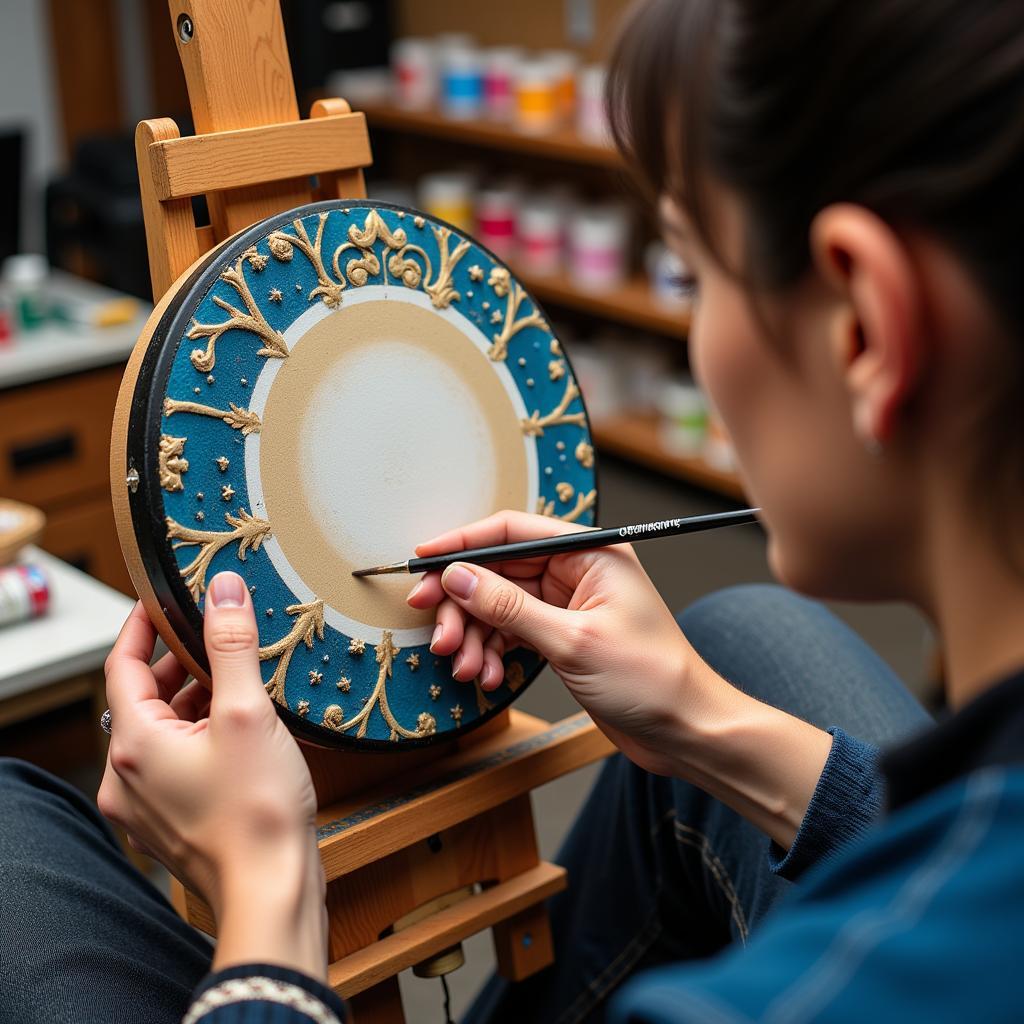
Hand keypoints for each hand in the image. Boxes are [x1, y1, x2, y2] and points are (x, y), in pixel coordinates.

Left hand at [98, 572, 326, 977]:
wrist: (271, 891)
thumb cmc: (255, 814)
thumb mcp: (246, 712)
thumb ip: (230, 645)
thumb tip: (222, 591)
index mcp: (133, 744)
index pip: (121, 665)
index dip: (141, 627)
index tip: (162, 600)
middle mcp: (127, 777)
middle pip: (142, 698)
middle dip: (178, 663)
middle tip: (216, 636)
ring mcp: (147, 804)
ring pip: (161, 732)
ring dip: (193, 701)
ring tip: (237, 682)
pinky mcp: (172, 822)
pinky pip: (176, 763)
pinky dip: (200, 736)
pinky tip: (241, 731)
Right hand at [408, 511, 722, 775]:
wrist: (686, 730)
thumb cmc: (652, 679)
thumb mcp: (572, 642)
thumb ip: (509, 608)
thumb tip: (457, 576)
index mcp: (591, 552)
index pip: (512, 531)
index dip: (462, 543)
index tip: (422, 559)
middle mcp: (577, 571)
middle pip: (498, 571)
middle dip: (463, 603)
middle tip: (438, 632)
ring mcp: (567, 604)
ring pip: (499, 605)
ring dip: (476, 635)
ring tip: (466, 665)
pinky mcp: (561, 635)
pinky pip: (511, 631)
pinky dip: (494, 651)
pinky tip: (490, 675)